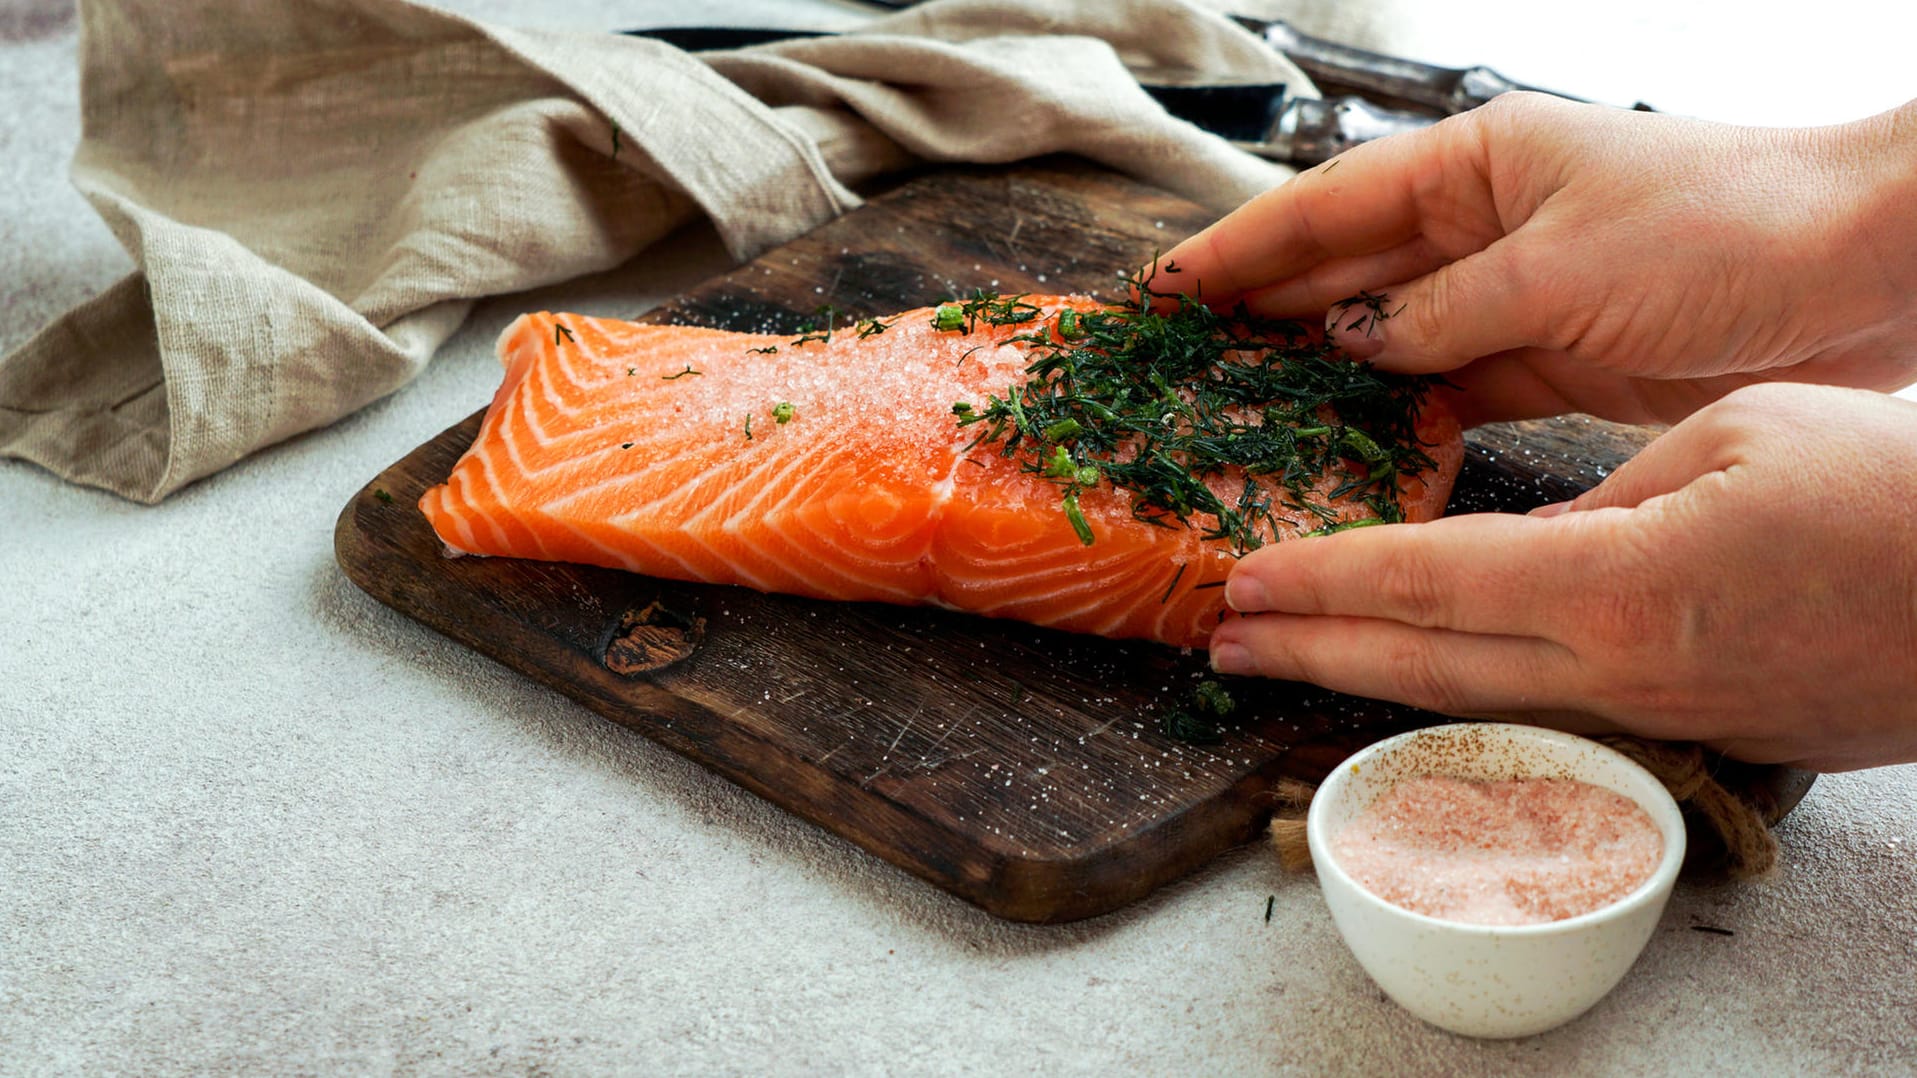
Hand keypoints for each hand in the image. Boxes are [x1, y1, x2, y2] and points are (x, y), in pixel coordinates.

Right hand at [1156, 93, 1916, 426]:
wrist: (1865, 272)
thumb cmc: (1725, 230)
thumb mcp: (1558, 272)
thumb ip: (1438, 316)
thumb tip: (1345, 350)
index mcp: (1476, 167)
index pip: (1323, 211)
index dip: (1234, 254)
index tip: (1159, 293)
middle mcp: (1485, 225)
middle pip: (1345, 276)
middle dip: (1260, 320)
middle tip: (1179, 370)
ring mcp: (1519, 294)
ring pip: (1391, 342)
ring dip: (1323, 381)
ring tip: (1243, 421)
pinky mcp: (1557, 359)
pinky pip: (1452, 392)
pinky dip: (1404, 424)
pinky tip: (1354, 454)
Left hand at [1208, 382, 1916, 771]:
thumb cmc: (1893, 501)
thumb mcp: (1731, 441)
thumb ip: (1612, 493)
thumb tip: (1548, 535)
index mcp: (1616, 587)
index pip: (1426, 582)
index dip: (1324, 580)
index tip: (1247, 581)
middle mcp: (1614, 671)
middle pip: (1421, 666)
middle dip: (1310, 650)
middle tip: (1223, 640)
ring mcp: (1649, 717)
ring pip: (1473, 700)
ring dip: (1370, 678)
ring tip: (1293, 661)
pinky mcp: (1687, 733)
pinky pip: (1545, 713)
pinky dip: (1463, 693)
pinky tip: (1427, 676)